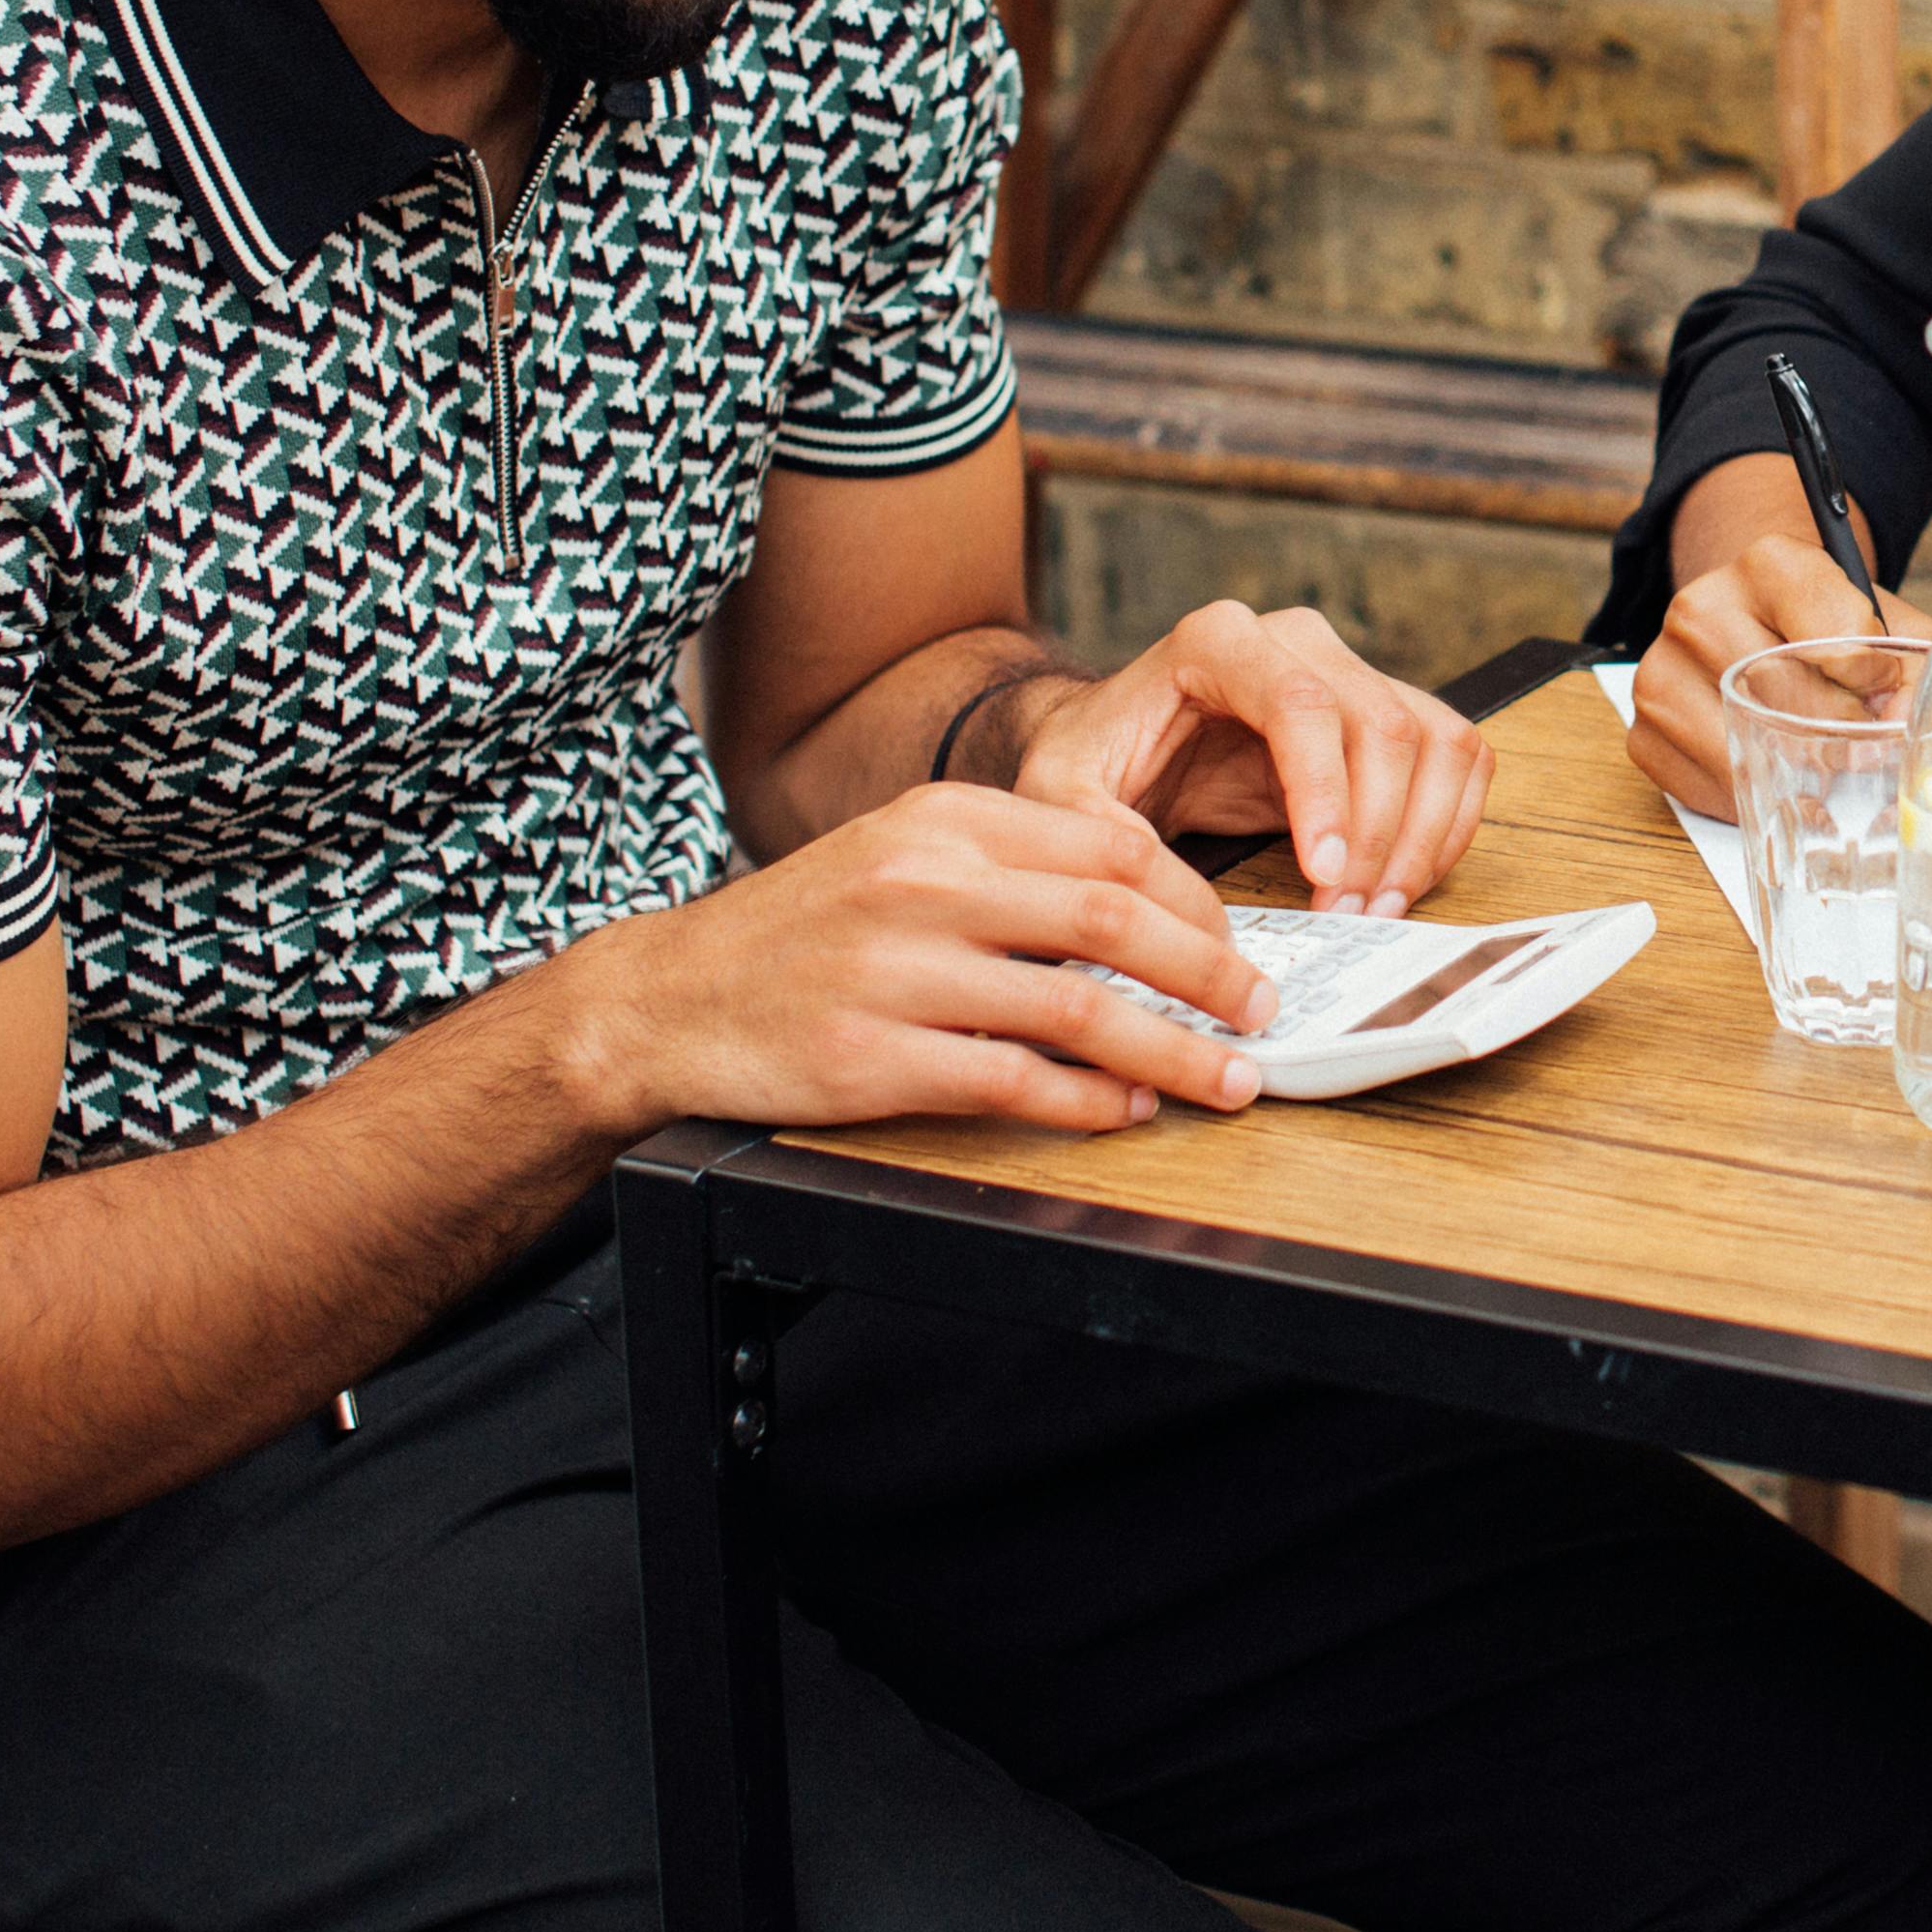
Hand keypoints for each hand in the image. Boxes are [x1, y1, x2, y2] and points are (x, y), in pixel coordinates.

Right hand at [575, 781, 1275, 1133]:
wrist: (669, 997)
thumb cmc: (804, 929)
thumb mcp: (902, 853)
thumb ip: (1013, 866)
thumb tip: (1148, 903)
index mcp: (946, 820)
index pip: (1113, 848)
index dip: (1197, 903)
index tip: (1239, 944)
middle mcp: (926, 883)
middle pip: (1115, 923)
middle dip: (1212, 974)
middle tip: (1262, 1012)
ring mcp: (897, 972)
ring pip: (1079, 1010)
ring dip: (1174, 1051)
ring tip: (1226, 1077)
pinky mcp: (873, 1058)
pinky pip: (1013, 1083)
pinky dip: (1088, 1103)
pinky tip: (1126, 1112)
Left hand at [1008, 601, 1491, 914]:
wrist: (1115, 748)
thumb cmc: (1089, 765)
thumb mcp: (1058, 798)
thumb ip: (1100, 839)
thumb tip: (1181, 898)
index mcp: (1217, 641)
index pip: (1302, 704)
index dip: (1327, 792)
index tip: (1326, 874)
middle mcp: (1295, 641)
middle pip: (1381, 725)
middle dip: (1377, 833)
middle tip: (1346, 914)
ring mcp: (1348, 671)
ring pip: (1434, 740)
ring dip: (1421, 836)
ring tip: (1373, 909)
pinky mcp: (1383, 712)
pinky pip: (1454, 758)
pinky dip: (1445, 828)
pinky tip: (1401, 883)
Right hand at [1628, 532, 1931, 817]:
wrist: (1754, 620)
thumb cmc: (1827, 629)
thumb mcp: (1884, 625)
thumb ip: (1915, 667)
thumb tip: (1903, 729)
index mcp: (1770, 564)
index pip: (1841, 639)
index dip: (1875, 677)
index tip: (1878, 681)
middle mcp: (1701, 607)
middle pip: (1794, 703)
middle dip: (1843, 735)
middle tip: (1860, 740)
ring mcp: (1662, 669)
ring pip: (1751, 752)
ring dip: (1800, 775)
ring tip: (1823, 759)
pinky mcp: (1643, 731)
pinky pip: (1711, 789)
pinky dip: (1755, 795)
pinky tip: (1774, 772)